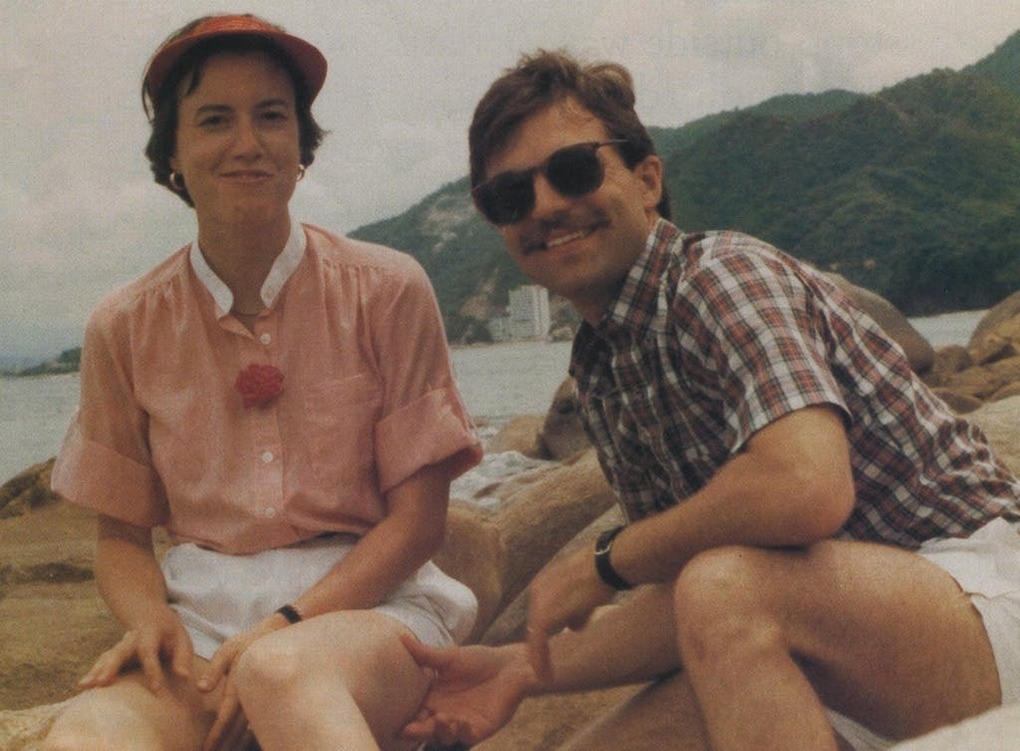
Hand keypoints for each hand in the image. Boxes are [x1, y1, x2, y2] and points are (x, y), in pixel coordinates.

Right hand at [79, 608, 192, 692]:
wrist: (149, 614)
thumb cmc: (169, 632)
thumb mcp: (182, 639)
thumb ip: (182, 658)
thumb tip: (184, 677)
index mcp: (151, 633)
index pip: (150, 652)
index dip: (152, 670)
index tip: (157, 690)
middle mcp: (132, 638)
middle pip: (120, 652)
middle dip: (110, 667)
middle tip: (102, 681)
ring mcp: (120, 645)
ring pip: (107, 657)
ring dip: (96, 671)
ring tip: (85, 685)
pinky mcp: (113, 653)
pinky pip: (102, 662)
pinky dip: (93, 673)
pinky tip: (84, 685)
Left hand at [199, 618, 281, 750]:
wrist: (275, 636)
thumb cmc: (248, 642)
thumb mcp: (228, 649)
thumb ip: (215, 669)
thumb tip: (201, 689)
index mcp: (239, 686)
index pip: (225, 718)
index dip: (216, 735)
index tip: (207, 748)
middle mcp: (251, 697)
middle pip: (236, 729)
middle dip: (225, 744)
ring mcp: (260, 699)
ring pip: (247, 728)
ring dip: (236, 742)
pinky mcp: (265, 699)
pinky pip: (256, 722)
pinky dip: (247, 735)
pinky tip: (242, 742)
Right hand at [400, 635, 531, 746]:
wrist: (510, 666)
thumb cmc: (478, 660)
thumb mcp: (449, 657)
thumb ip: (425, 654)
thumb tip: (400, 637)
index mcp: (433, 698)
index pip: (415, 712)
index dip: (405, 718)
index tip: (396, 721)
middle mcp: (444, 714)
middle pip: (426, 728)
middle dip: (417, 731)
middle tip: (408, 730)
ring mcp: (460, 724)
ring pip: (443, 735)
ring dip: (439, 731)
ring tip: (439, 719)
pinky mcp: (478, 730)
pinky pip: (466, 736)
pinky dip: (459, 731)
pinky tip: (457, 721)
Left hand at [526, 545, 615, 680]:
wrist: (606, 564)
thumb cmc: (602, 575)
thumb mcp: (585, 595)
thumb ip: (576, 612)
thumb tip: (573, 628)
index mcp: (544, 584)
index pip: (539, 615)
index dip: (541, 636)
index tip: (544, 651)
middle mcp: (537, 592)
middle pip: (534, 626)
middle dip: (538, 648)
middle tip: (541, 669)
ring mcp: (539, 602)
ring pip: (534, 637)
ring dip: (538, 659)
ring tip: (544, 676)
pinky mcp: (545, 615)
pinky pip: (538, 644)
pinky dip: (541, 661)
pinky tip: (546, 675)